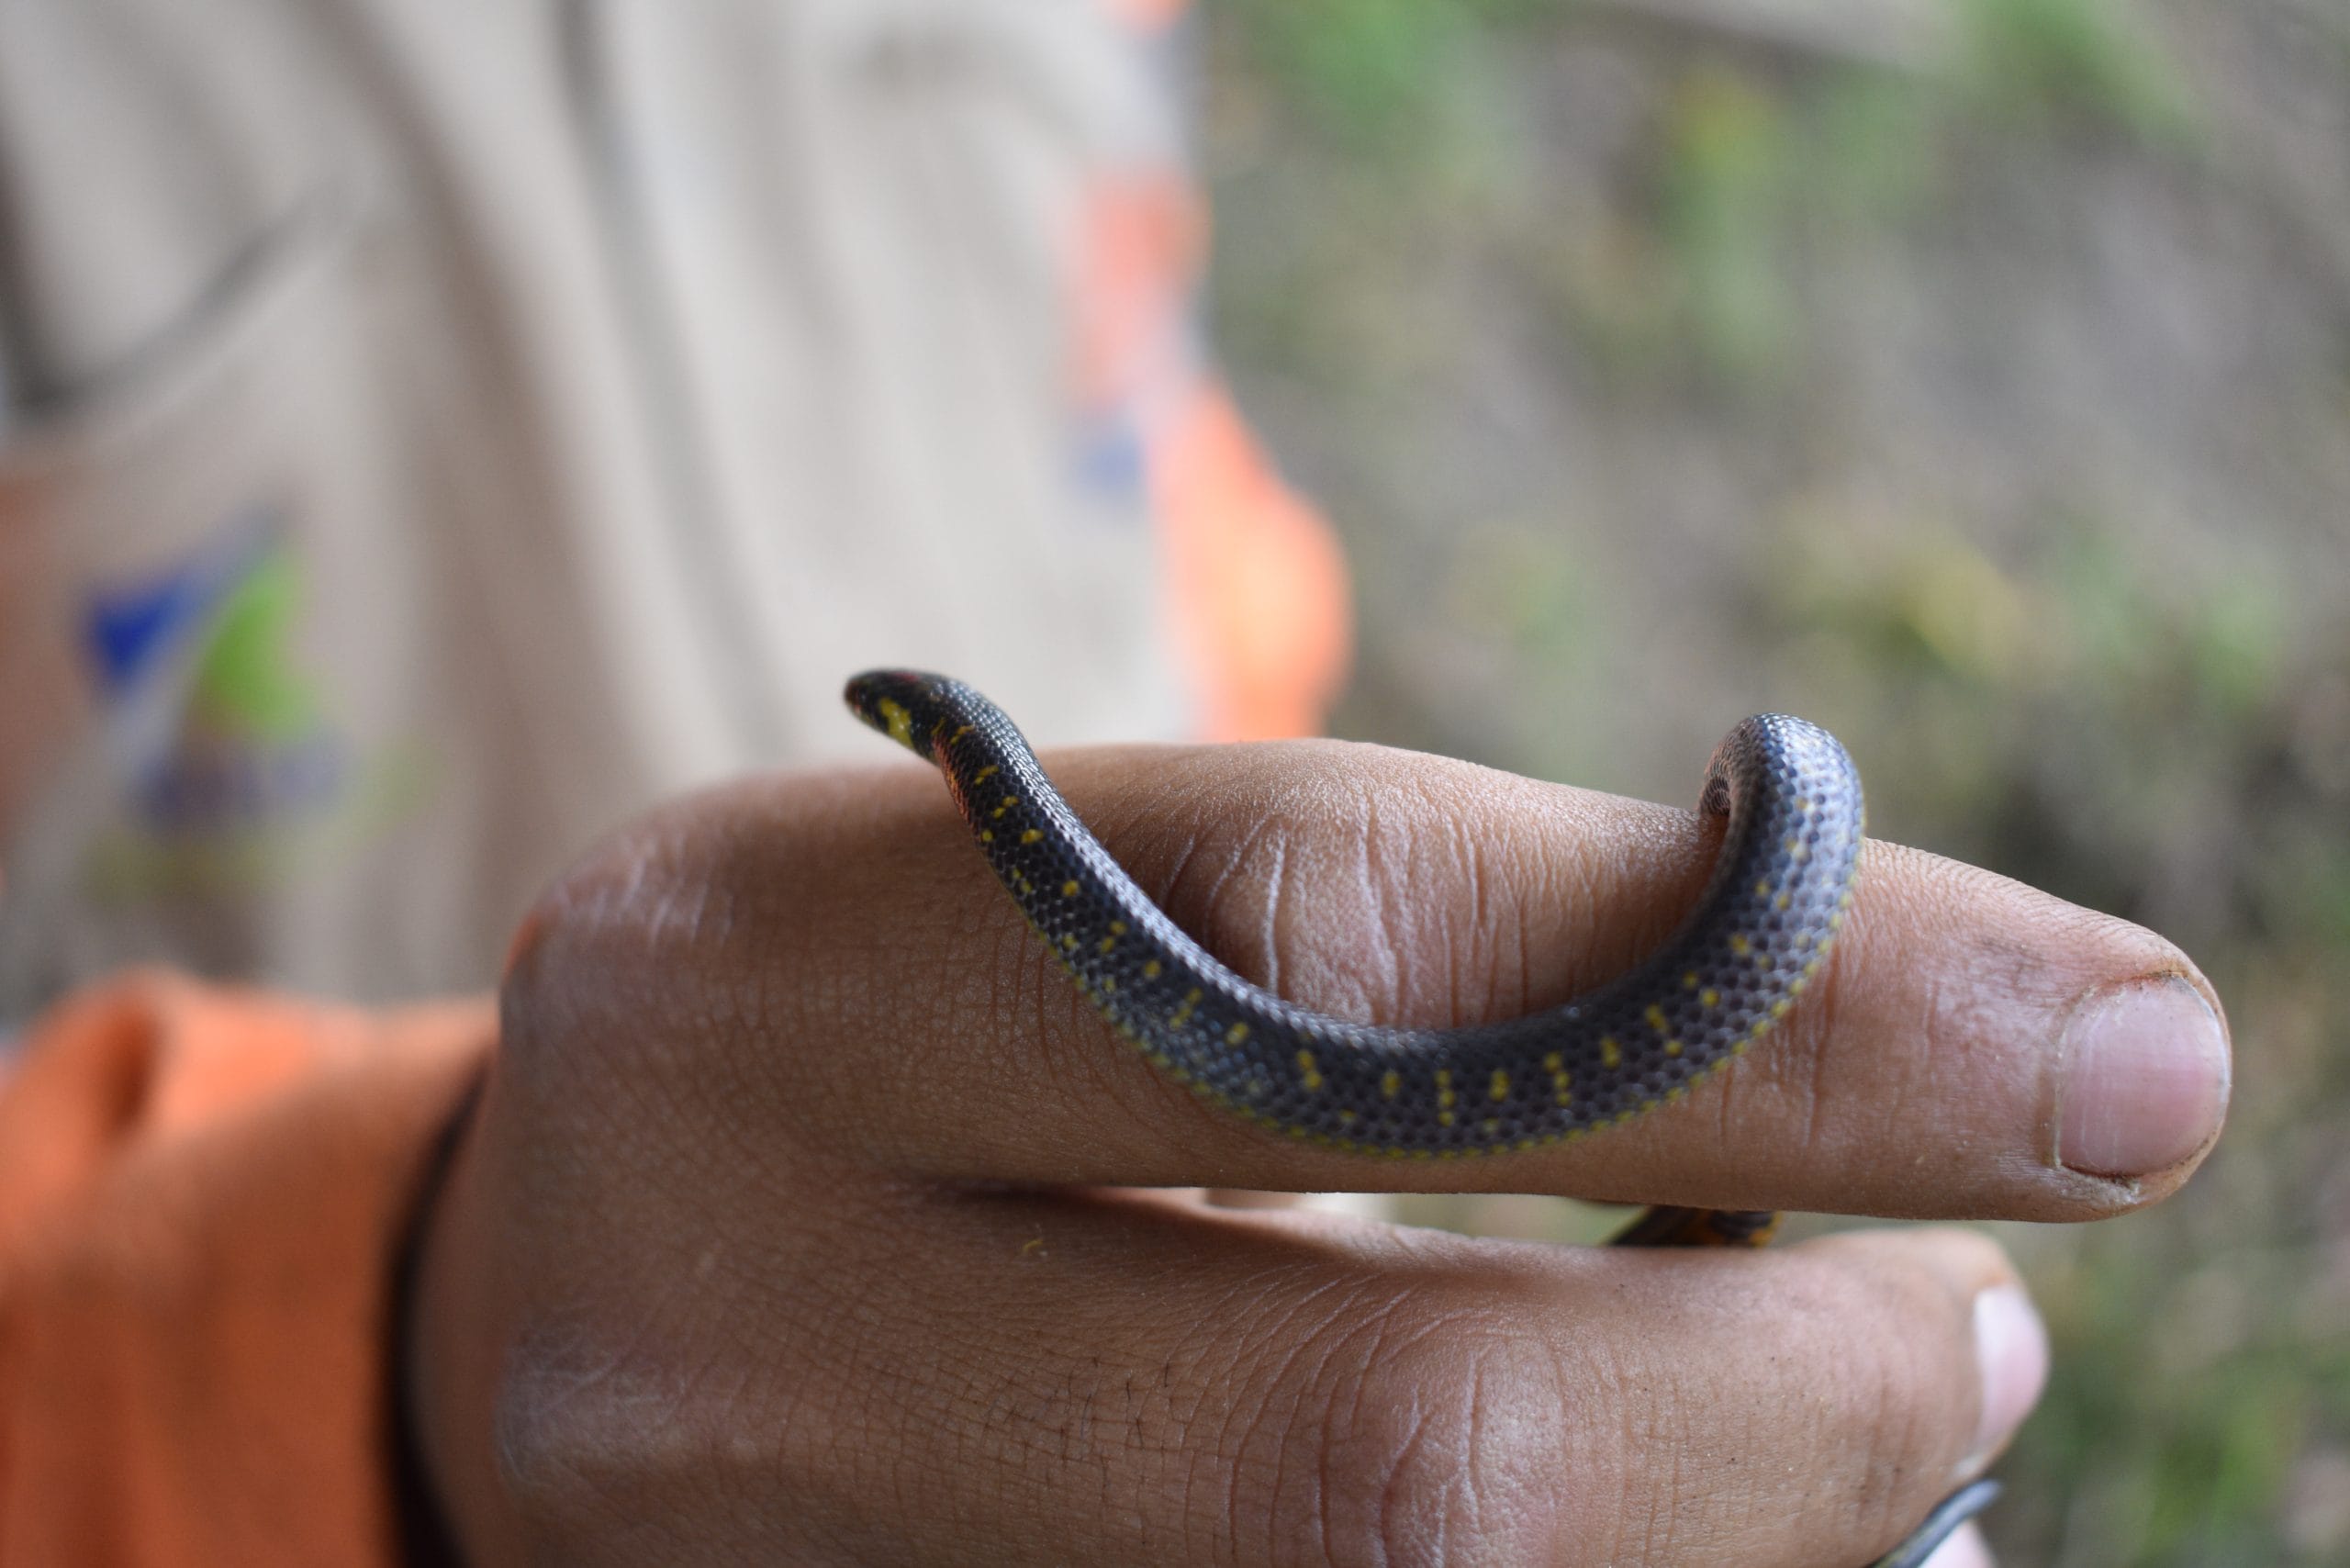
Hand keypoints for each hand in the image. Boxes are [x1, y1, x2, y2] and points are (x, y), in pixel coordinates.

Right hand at [406, 739, 2228, 1565]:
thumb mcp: (1066, 905)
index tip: (2116, 1040)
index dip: (1765, 1002)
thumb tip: (1936, 1035)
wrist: (569, 1295)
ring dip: (1717, 1532)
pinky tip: (1644, 1511)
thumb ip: (1426, 963)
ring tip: (1836, 1406)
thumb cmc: (888, 1044)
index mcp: (760, 965)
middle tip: (1993, 1311)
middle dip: (1794, 1404)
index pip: (1320, 954)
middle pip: (1379, 1432)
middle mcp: (729, 1307)